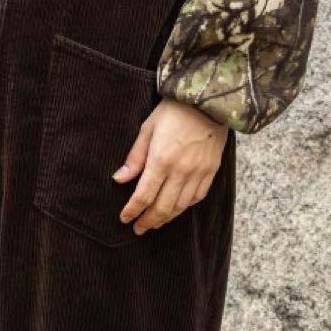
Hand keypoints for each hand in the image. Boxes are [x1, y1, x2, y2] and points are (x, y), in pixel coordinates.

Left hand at [114, 97, 228, 234]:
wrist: (208, 101)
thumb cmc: (173, 111)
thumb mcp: (148, 129)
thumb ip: (135, 157)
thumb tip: (119, 179)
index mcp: (161, 160)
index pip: (144, 196)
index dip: (133, 211)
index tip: (125, 218)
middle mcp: (181, 171)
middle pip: (162, 207)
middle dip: (148, 221)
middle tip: (138, 228)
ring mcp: (198, 173)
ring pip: (180, 206)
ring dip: (165, 218)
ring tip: (154, 223)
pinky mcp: (211, 172)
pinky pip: (197, 197)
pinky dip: (184, 207)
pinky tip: (176, 209)